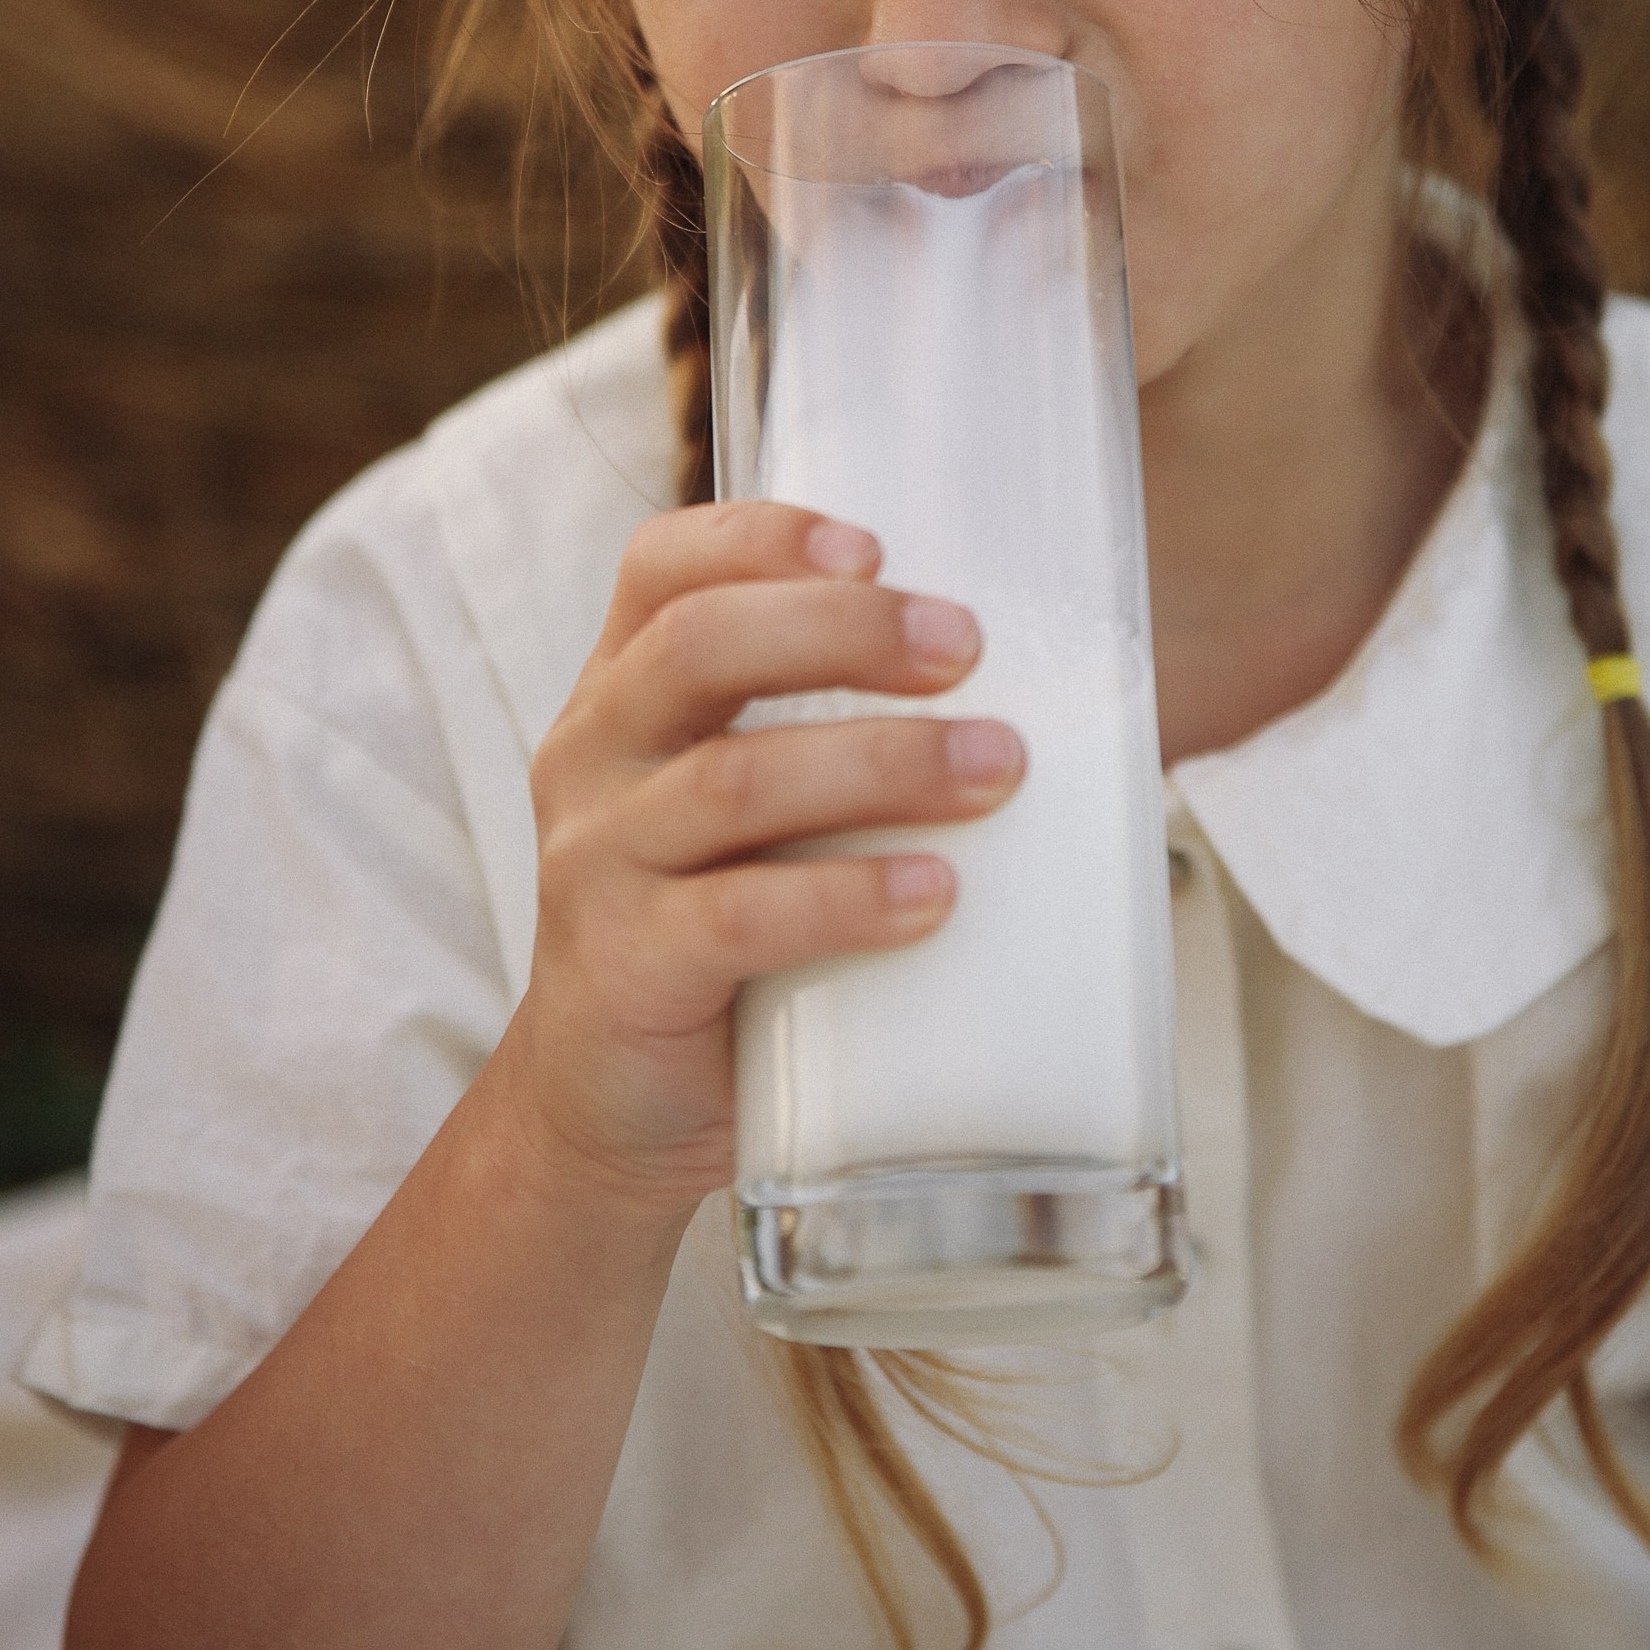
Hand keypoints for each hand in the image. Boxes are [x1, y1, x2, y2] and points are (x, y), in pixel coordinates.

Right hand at [490, 503, 1022, 1217]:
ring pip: (734, 780)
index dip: (762, 537)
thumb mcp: (748, 815)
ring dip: (883, 763)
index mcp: (623, 694)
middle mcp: (594, 758)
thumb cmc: (720, 935)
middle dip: (847, 633)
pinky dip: (845, 898)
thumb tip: (1055, 698)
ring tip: (996, 767)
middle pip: (702, 646)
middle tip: (968, 647)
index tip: (876, 548)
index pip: (661, 567)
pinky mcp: (625, 970)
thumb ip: (834, 742)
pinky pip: (737, 917)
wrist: (611, 1112)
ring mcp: (597, 864)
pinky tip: (931, 894)